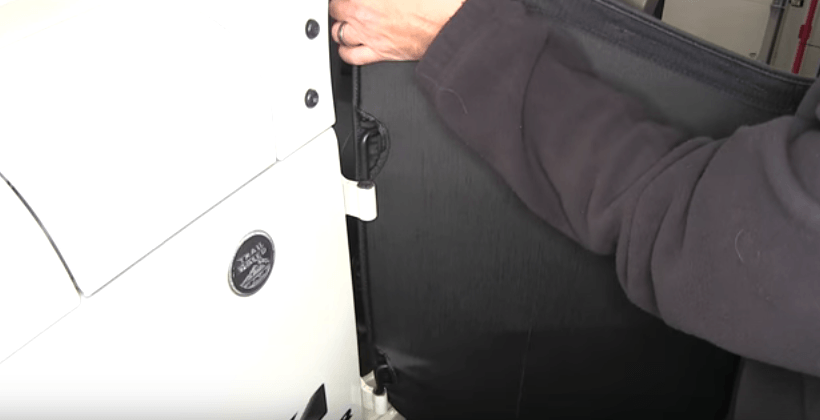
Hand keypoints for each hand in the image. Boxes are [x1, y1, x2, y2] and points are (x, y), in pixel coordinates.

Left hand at [329, 0, 465, 64]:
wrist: (448, 23)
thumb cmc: (431, 1)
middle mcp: (362, 14)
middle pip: (335, 9)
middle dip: (339, 4)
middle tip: (346, 2)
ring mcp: (369, 35)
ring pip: (339, 33)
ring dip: (340, 25)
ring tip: (346, 21)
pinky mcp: (379, 53)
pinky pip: (351, 56)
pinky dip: (346, 50)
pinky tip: (348, 45)